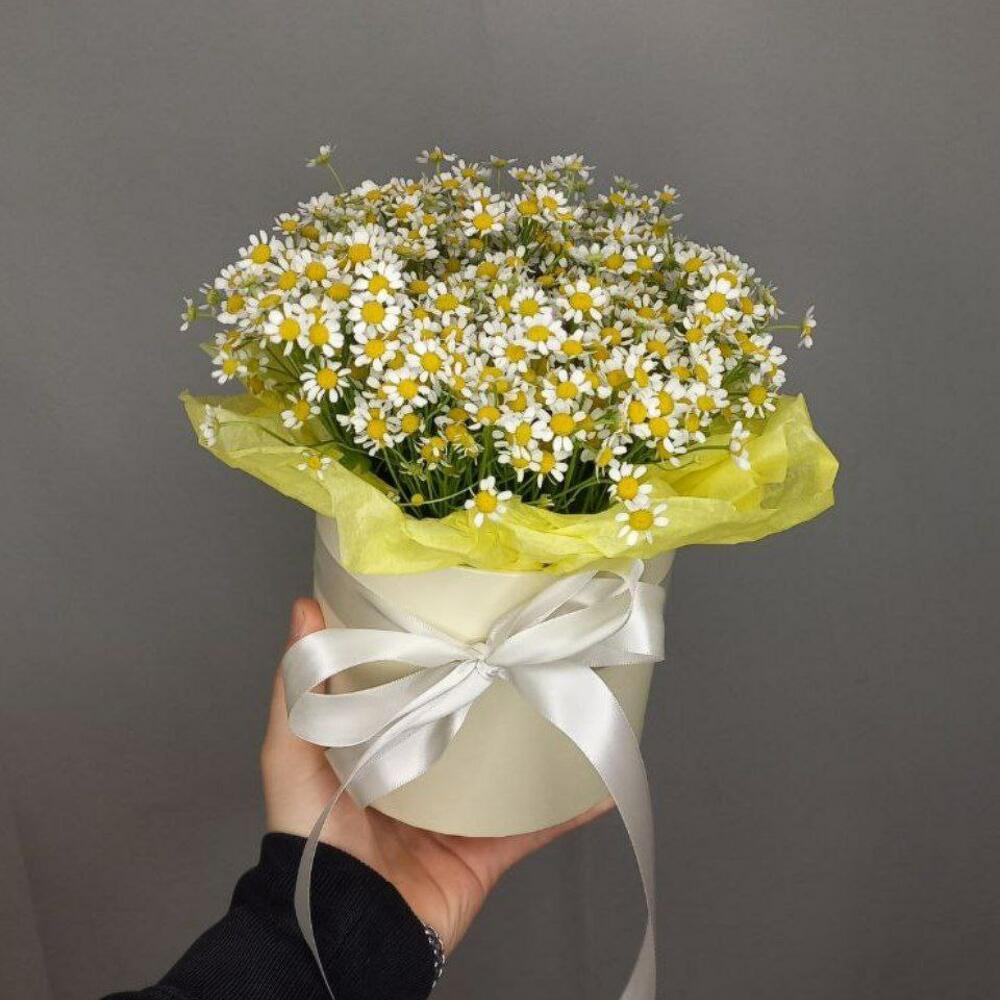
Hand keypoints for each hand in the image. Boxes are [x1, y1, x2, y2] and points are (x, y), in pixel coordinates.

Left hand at [262, 598, 612, 954]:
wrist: (348, 931)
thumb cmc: (313, 841)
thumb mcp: (292, 758)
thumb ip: (298, 692)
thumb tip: (304, 609)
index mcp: (380, 751)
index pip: (414, 693)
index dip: (436, 660)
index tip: (464, 620)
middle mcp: (422, 779)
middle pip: (468, 729)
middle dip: (496, 696)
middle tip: (527, 650)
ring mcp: (459, 817)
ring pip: (510, 771)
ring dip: (541, 745)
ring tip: (572, 700)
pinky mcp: (488, 853)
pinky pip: (536, 826)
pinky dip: (570, 808)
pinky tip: (598, 785)